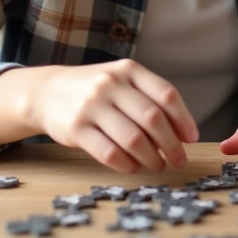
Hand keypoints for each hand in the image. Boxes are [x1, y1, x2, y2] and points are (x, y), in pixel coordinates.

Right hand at [30, 60, 198, 173]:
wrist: (46, 92)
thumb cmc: (95, 90)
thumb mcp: (122, 80)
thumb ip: (150, 98)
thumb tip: (183, 132)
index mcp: (128, 70)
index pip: (166, 94)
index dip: (184, 119)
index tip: (191, 138)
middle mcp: (110, 84)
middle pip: (153, 119)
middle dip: (171, 144)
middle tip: (179, 159)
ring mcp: (91, 106)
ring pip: (133, 139)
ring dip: (151, 158)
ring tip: (158, 165)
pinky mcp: (76, 129)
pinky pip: (109, 153)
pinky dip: (127, 164)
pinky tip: (134, 167)